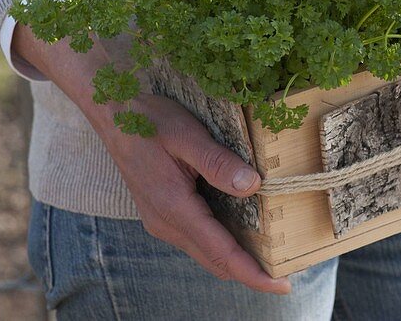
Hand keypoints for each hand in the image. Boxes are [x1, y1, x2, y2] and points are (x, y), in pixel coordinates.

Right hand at [12, 26, 290, 293]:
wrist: (113, 113)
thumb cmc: (150, 120)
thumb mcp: (187, 134)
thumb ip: (218, 163)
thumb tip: (252, 186)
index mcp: (174, 207)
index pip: (221, 252)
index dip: (253, 273)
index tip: (283, 286)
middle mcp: (166, 222)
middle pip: (215, 261)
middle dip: (250, 272)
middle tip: (287, 274)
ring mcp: (162, 220)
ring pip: (205, 252)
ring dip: (236, 259)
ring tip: (271, 256)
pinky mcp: (163, 212)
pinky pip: (197, 238)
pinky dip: (222, 245)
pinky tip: (243, 234)